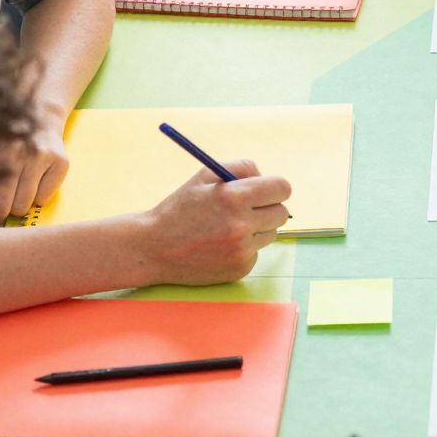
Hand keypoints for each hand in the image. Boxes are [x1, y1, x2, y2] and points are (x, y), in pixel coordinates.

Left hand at [0, 104, 69, 224]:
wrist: (40, 117)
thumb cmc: (9, 144)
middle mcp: (13, 151)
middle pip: (0, 205)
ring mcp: (37, 155)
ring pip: (22, 205)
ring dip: (18, 208)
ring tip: (17, 197)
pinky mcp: (59, 160)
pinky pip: (43, 198)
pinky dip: (39, 198)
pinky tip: (37, 184)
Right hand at [141, 160, 292, 283]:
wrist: (154, 247)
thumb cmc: (180, 208)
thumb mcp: (204, 176)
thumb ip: (240, 168)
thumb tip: (266, 176)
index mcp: (235, 197)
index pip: (282, 188)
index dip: (275, 187)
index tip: (267, 190)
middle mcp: (242, 225)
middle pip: (282, 213)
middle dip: (268, 207)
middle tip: (247, 208)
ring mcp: (242, 250)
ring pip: (271, 233)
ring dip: (256, 228)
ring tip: (227, 227)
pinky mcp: (240, 268)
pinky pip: (256, 252)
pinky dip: (244, 248)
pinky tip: (220, 245)